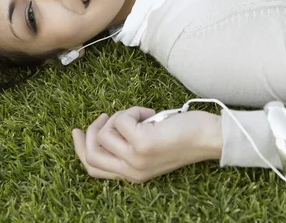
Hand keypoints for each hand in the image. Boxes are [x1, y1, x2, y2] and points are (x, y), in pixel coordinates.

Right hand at [72, 107, 221, 182]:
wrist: (208, 137)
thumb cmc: (184, 137)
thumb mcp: (151, 146)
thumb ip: (129, 145)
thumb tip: (105, 127)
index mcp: (132, 175)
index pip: (94, 169)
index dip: (80, 149)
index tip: (76, 130)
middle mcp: (131, 171)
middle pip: (91, 154)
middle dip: (90, 131)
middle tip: (104, 116)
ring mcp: (135, 159)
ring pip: (104, 134)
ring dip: (119, 116)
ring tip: (142, 116)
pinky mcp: (142, 144)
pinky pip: (120, 120)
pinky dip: (133, 110)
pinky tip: (151, 113)